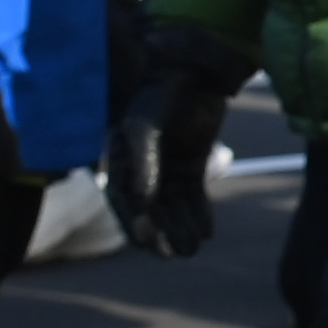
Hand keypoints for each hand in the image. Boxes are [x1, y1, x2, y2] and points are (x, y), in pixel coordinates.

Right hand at [105, 70, 232, 256]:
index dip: (134, 223)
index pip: (123, 200)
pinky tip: (207, 232)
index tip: (146, 243)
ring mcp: (168, 167)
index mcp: (120, 159)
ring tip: (192, 249)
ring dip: (181, 228)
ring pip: (173, 206)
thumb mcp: (144, 126)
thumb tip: (143, 200)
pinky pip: (193, 195)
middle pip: (149, 209)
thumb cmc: (161, 94)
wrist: (193, 72)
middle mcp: (142, 168)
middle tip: (173, 255)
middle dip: (161, 233)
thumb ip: (143, 162)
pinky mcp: (192, 164)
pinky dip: (199, 214)